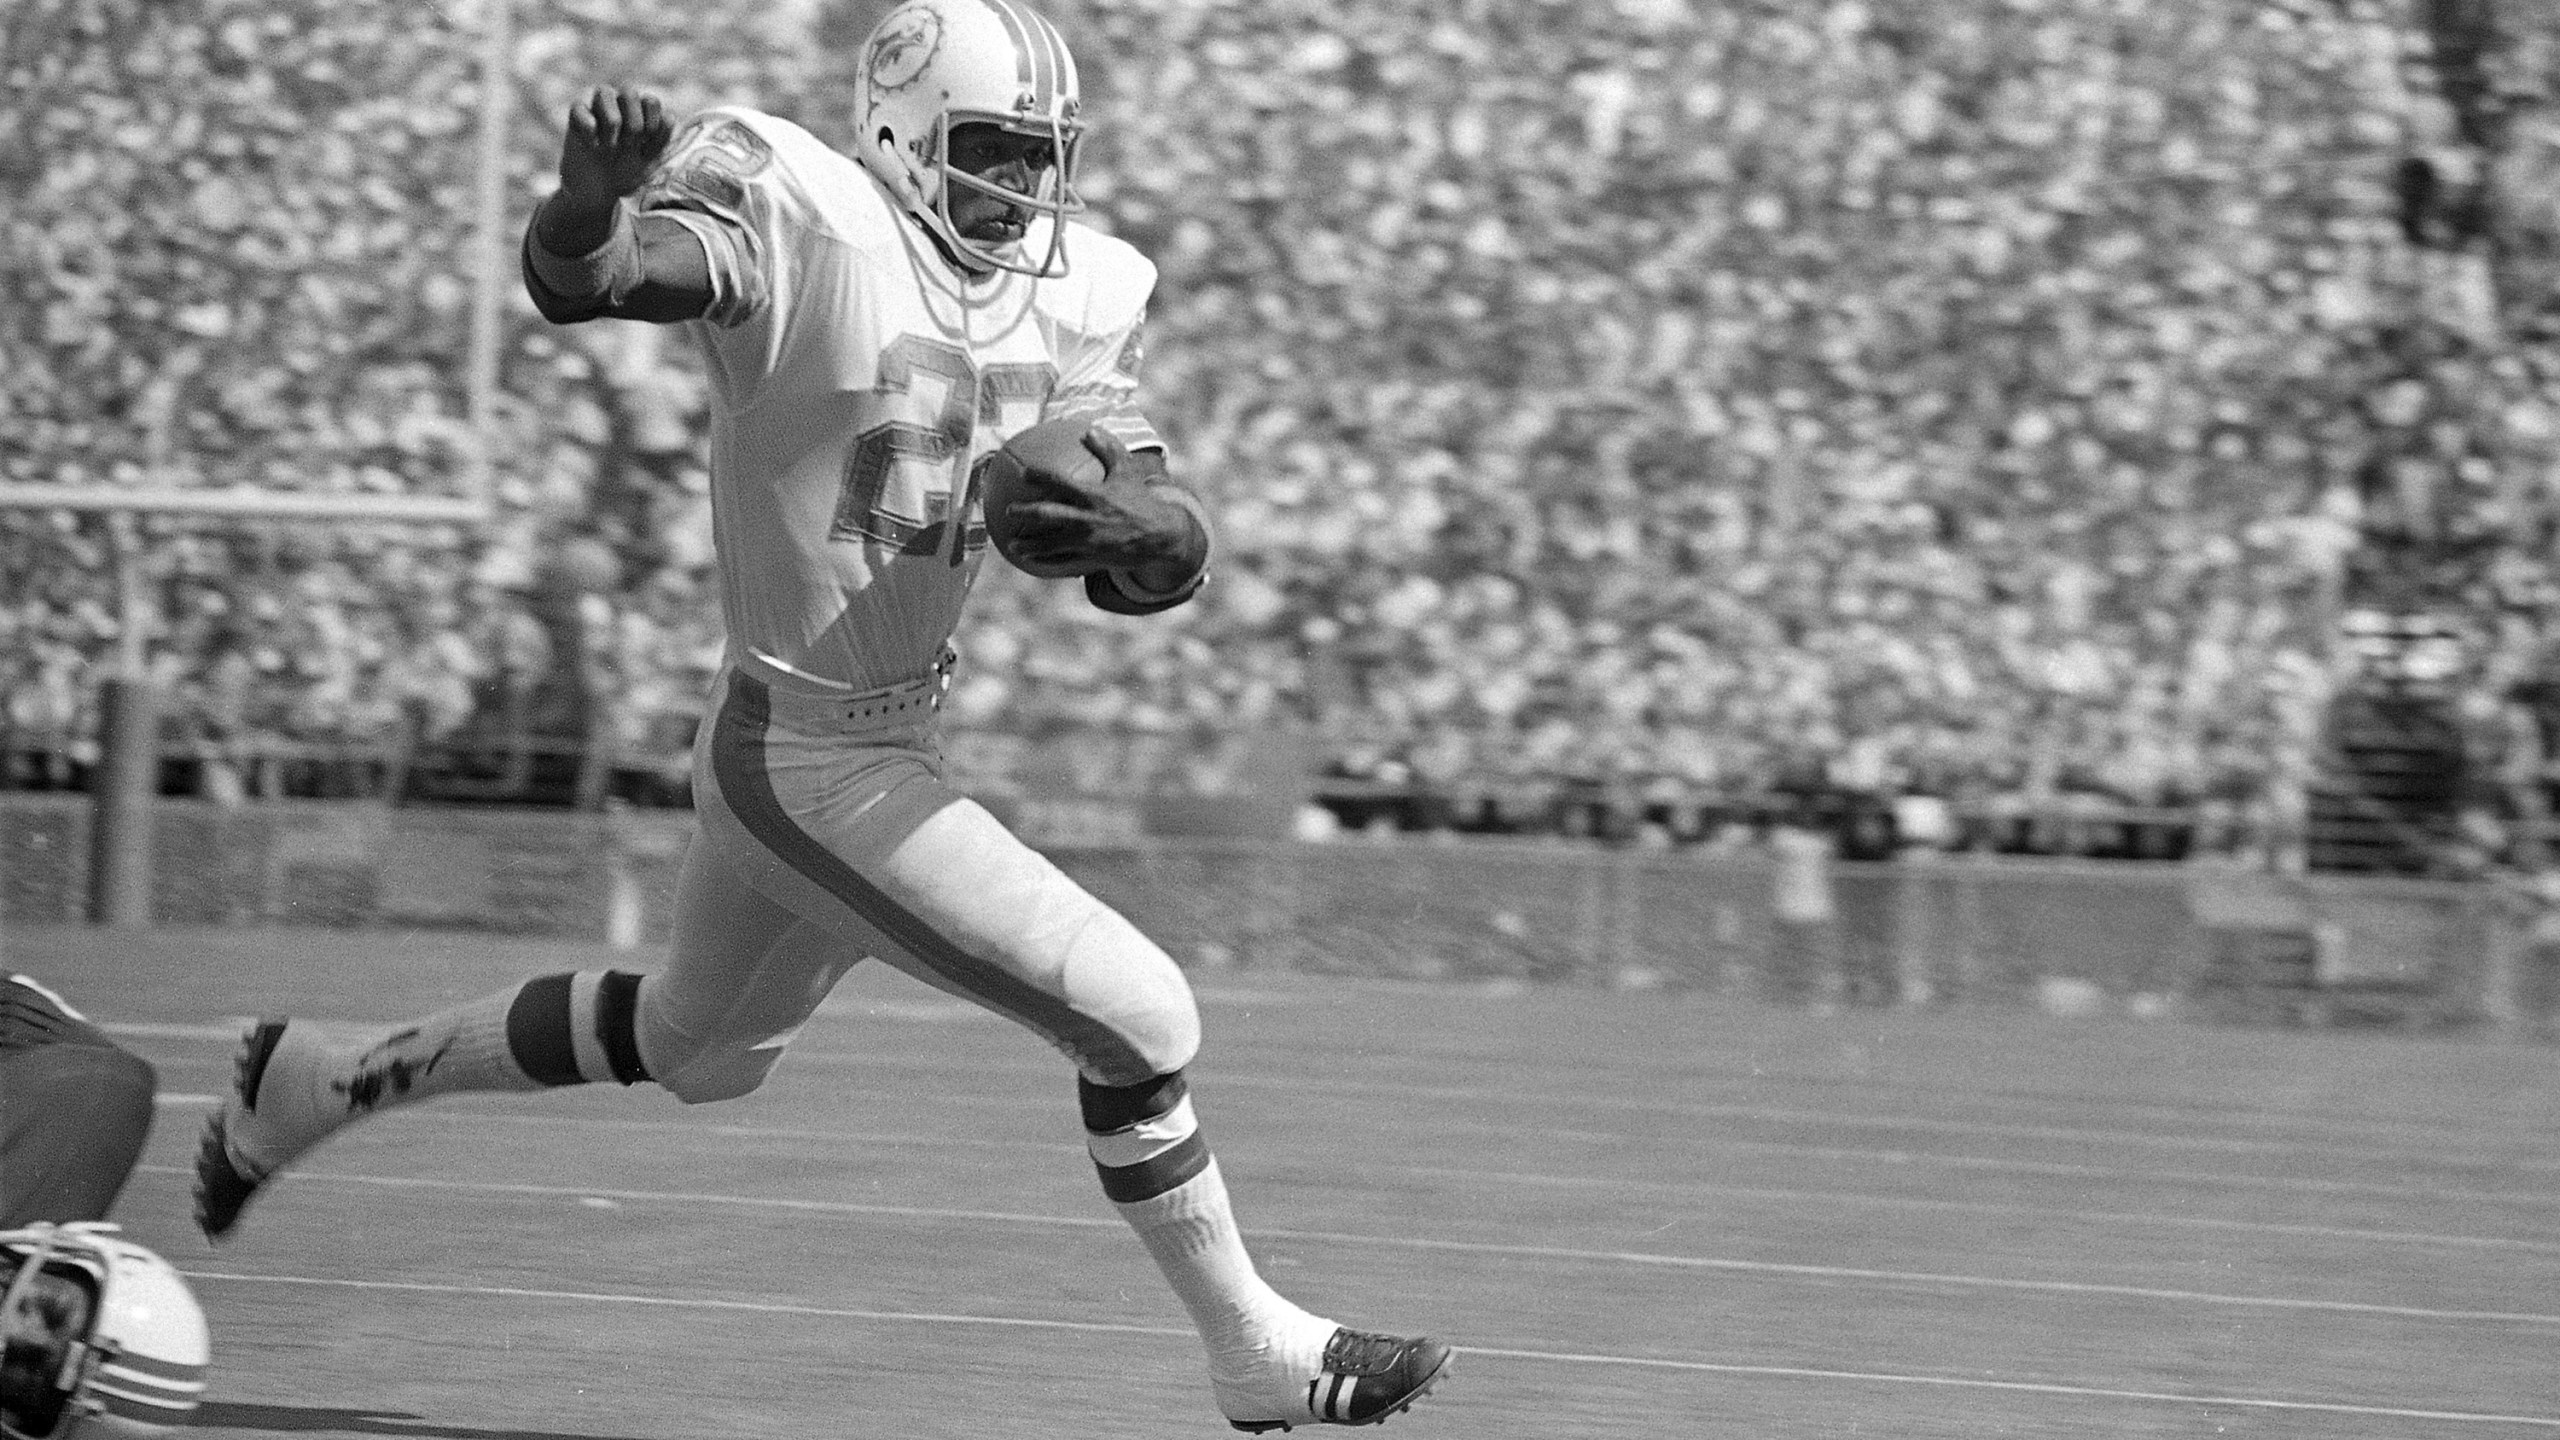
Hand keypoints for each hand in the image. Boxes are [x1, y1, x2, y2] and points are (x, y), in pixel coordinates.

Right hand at [559, 88, 671, 203]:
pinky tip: (592, 146)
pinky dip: (589, 128)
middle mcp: (619, 106)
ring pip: (604, 91)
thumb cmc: (626, 172)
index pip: (651, 101)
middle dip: (634, 122)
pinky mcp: (576, 118)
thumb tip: (668, 116)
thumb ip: (661, 138)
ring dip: (612, 121)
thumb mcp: (650, 160)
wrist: (597, 192)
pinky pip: (579, 107)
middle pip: (629, 92)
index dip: (653, 122)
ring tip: (610, 146)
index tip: (647, 146)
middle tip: (629, 146)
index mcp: (640, 114)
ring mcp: (596, 110)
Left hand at [1000, 430, 1198, 574]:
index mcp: (1094, 495)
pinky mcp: (1092, 557)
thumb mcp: (1127, 471)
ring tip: (1013, 545)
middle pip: (1047, 515)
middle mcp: (1087, 518)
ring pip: (1051, 544)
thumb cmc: (1141, 500)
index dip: (1038, 475)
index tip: (1022, 472)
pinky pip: (1065, 560)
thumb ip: (1107, 450)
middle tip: (1008, 511)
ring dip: (1030, 545)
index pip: (1059, 482)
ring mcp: (1088, 541)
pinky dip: (1047, 561)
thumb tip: (1089, 429)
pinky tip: (1034, 561)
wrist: (1161, 536)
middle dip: (1025, 512)